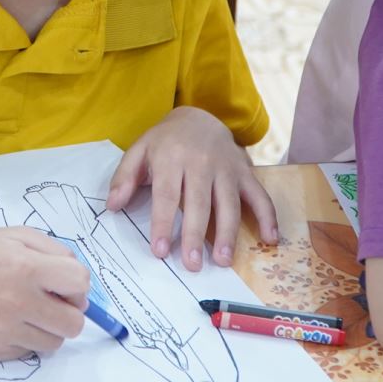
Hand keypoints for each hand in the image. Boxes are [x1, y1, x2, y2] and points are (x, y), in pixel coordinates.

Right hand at [0, 227, 88, 359]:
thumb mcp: (17, 236)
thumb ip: (56, 252)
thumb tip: (80, 285)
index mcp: (26, 267)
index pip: (80, 284)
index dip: (77, 285)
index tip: (64, 285)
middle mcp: (16, 301)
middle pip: (74, 324)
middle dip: (69, 312)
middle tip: (52, 302)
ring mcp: (3, 330)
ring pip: (53, 343)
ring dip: (47, 328)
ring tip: (27, 311)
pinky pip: (28, 352)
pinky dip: (24, 338)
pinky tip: (7, 320)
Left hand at [105, 106, 277, 270]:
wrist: (199, 116)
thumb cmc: (165, 141)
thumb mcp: (139, 151)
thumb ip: (124, 177)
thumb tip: (112, 206)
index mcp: (171, 158)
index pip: (167, 195)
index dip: (163, 223)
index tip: (160, 250)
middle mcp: (201, 163)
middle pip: (199, 203)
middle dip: (196, 235)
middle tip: (192, 265)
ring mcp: (226, 168)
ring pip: (229, 203)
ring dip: (228, 234)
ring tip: (223, 261)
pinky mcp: (245, 172)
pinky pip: (259, 195)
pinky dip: (268, 217)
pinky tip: (270, 240)